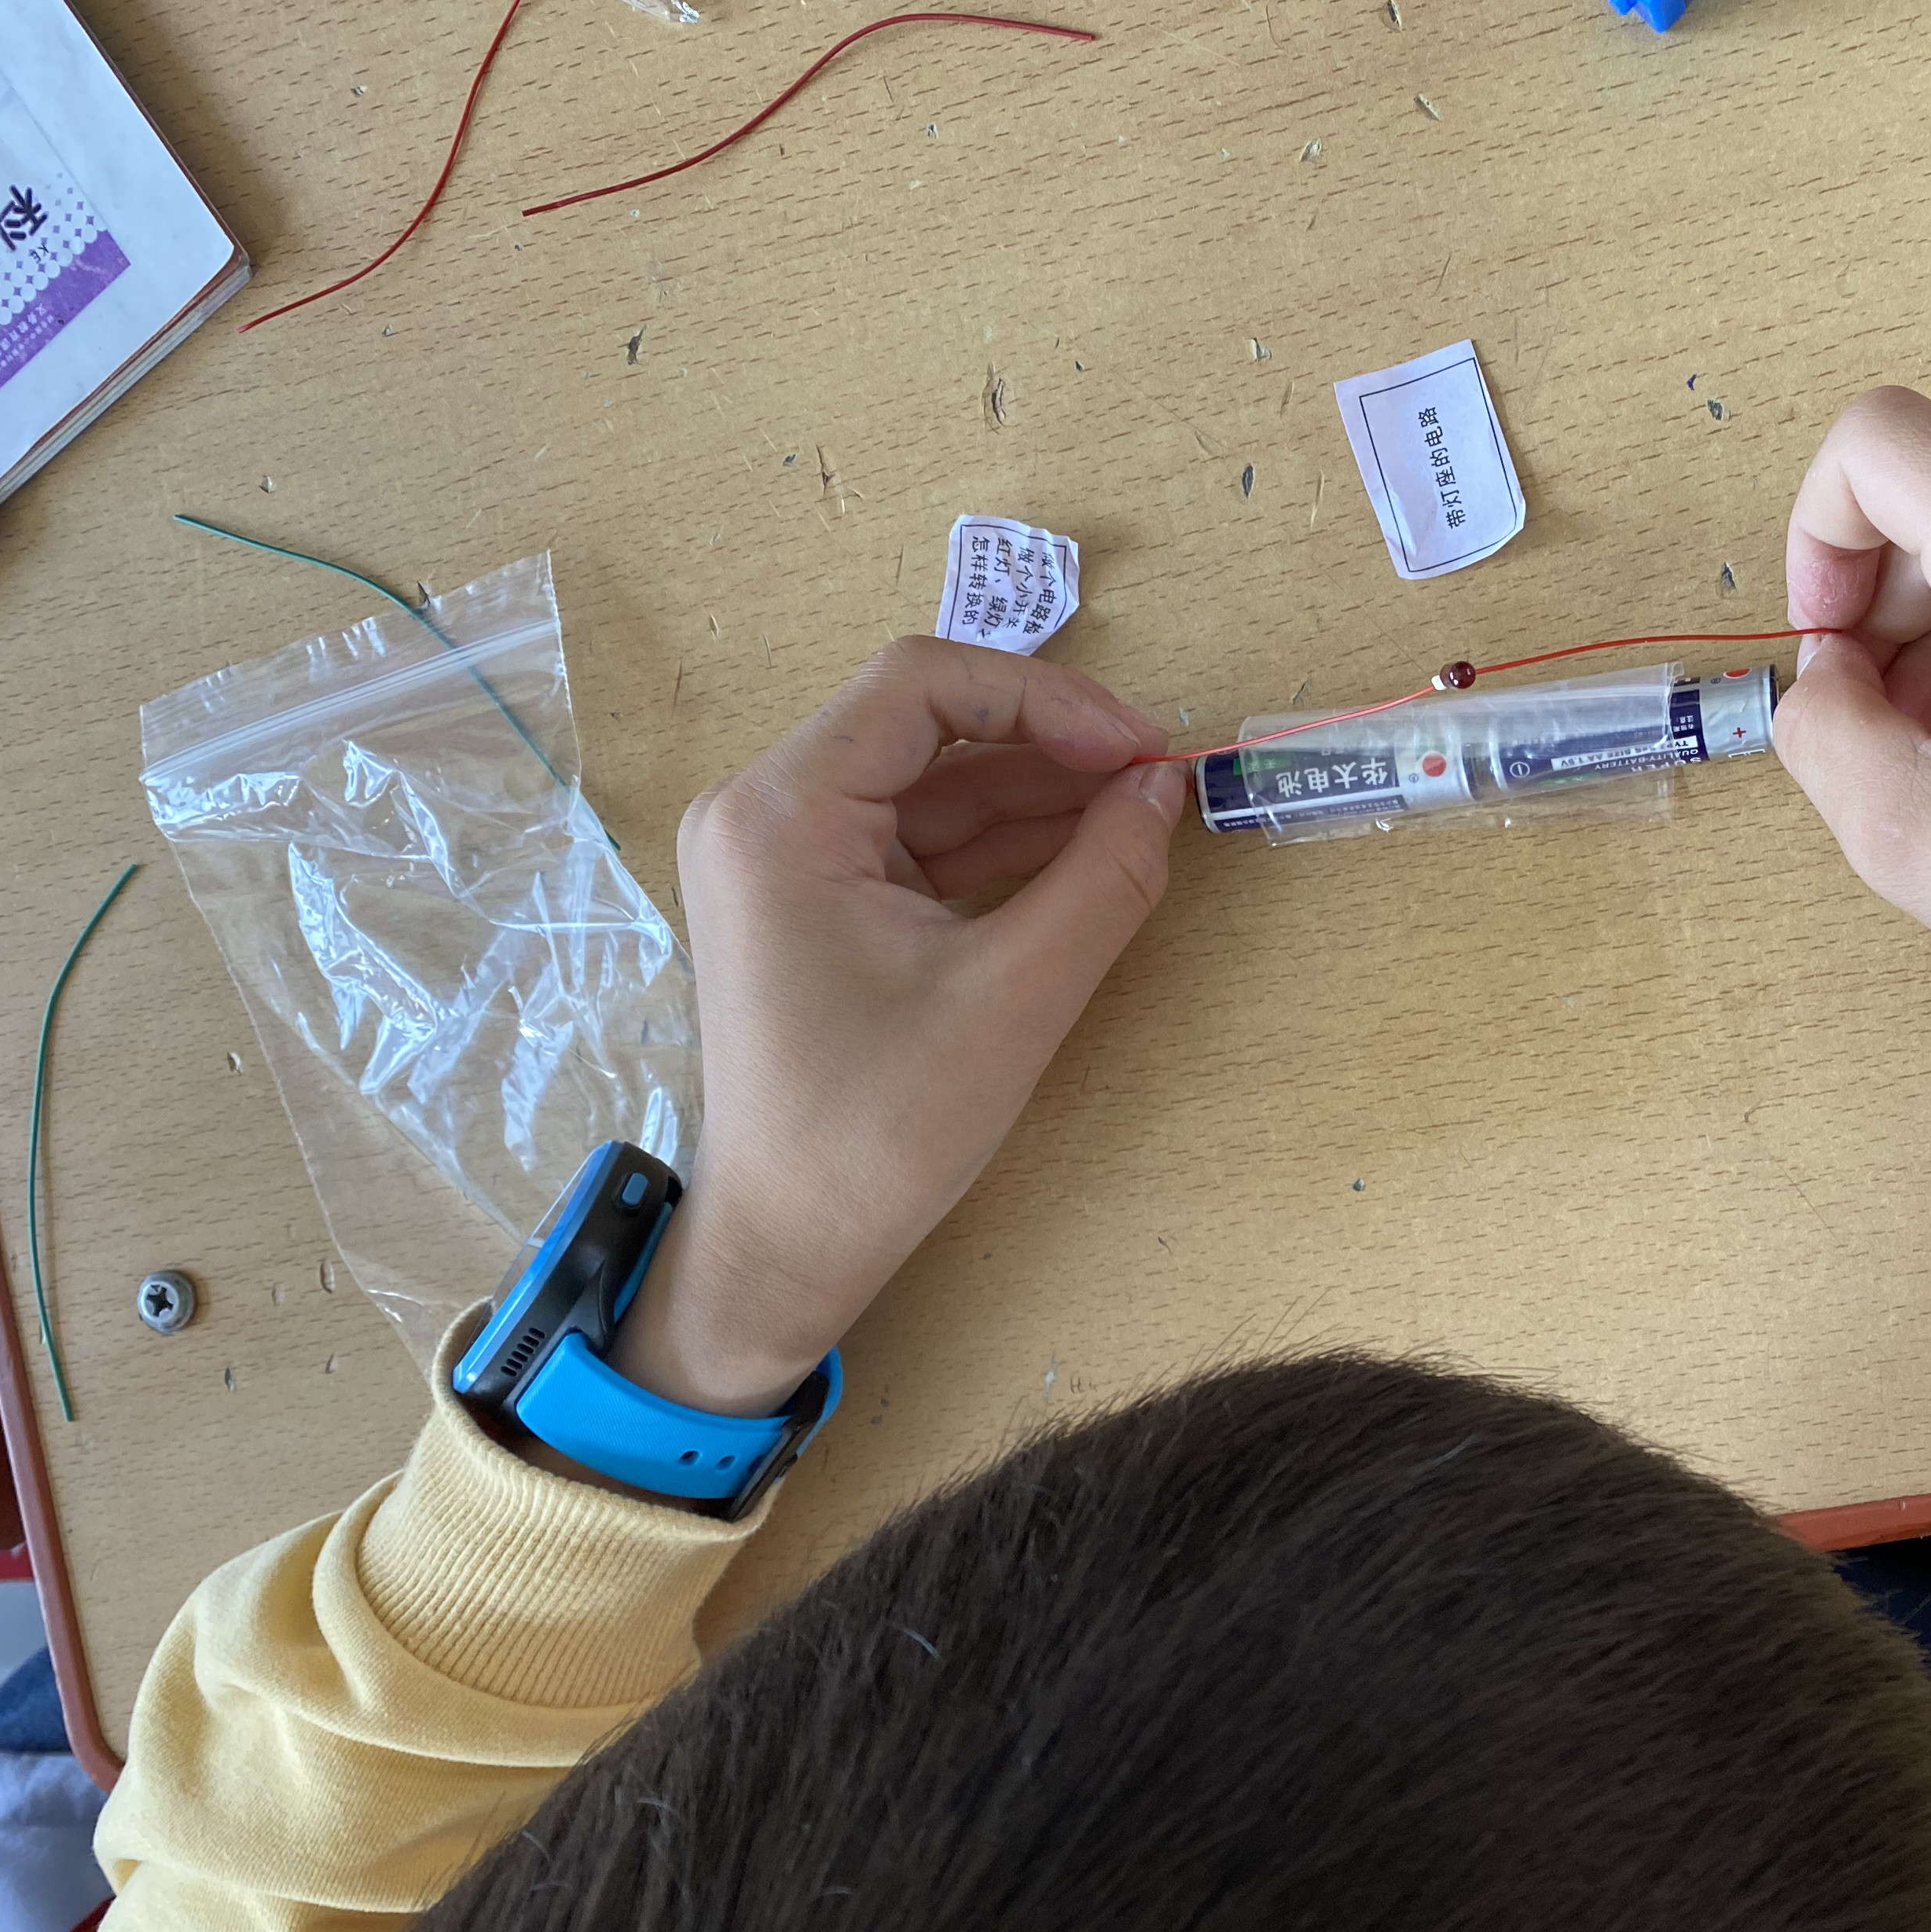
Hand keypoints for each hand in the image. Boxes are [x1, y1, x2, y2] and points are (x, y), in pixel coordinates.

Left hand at [605, 640, 1186, 1418]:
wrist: (788, 1245)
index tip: (1140, 747)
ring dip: (1037, 792)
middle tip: (1157, 777)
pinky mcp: (814, 905)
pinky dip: (1001, 844)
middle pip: (926, 727)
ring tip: (1142, 812)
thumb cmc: (878, 1130)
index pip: (922, 685)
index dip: (1046, 698)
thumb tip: (1167, 784)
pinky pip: (919, 843)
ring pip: (931, 785)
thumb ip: (1102, 877)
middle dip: (1050, 744)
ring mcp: (783, 859)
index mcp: (778, 813)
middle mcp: (763, 813)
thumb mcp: (1013, 995)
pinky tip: (1087, 852)